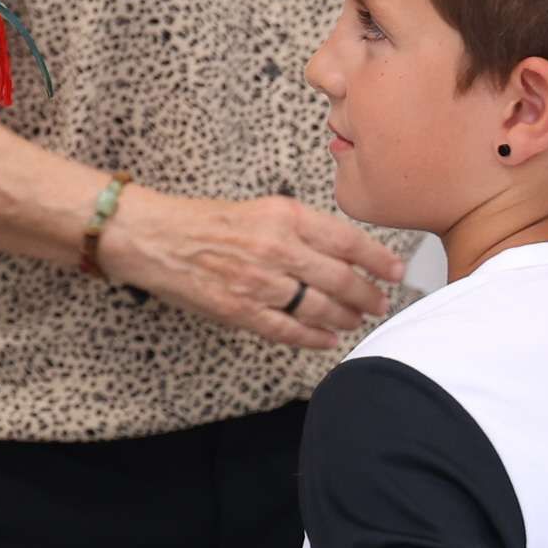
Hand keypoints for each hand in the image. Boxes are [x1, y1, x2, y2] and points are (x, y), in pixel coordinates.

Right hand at [99, 184, 405, 348]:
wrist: (152, 237)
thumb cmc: (202, 222)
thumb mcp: (259, 209)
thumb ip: (300, 230)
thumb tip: (344, 254)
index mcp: (283, 215)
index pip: (347, 240)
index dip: (379, 259)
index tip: (396, 270)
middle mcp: (275, 247)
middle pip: (340, 278)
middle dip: (368, 295)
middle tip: (380, 303)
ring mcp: (258, 282)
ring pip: (319, 308)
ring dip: (345, 317)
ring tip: (357, 320)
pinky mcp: (240, 310)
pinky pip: (288, 331)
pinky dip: (313, 338)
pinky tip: (327, 339)